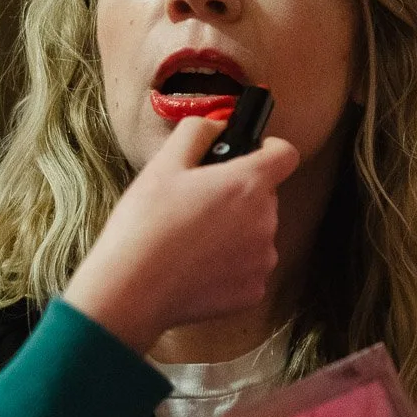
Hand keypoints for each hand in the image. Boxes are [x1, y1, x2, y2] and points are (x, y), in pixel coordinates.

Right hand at [62, 117, 299, 353]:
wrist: (131, 290)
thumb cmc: (145, 225)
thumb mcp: (163, 164)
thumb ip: (197, 132)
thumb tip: (215, 124)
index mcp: (248, 184)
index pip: (286, 155)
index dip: (269, 150)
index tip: (250, 155)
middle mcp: (266, 221)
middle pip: (265, 197)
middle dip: (239, 196)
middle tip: (198, 205)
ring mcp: (263, 260)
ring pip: (257, 234)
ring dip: (236, 232)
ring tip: (193, 241)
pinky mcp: (254, 292)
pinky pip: (249, 269)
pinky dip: (230, 266)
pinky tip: (197, 268)